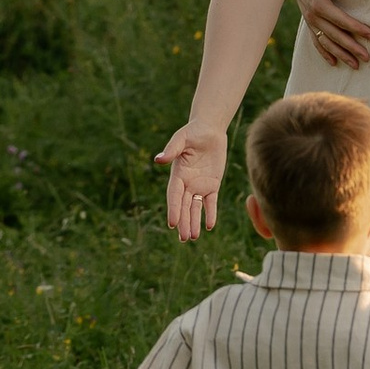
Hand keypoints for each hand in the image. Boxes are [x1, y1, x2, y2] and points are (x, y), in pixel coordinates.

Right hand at [158, 121, 225, 240]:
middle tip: (183, 238)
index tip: (172, 223)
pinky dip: (210, 213)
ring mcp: (199, 185)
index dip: (173, 209)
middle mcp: (186, 183)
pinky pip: (210, 202)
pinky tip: (210, 226)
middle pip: (183, 206)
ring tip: (193, 237)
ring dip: (194, 222)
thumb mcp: (182, 139)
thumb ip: (172, 150)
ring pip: (195, 208)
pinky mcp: (212, 185)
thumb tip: (158, 159)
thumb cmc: (193, 132)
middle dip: (183, 222)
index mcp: (177, 174)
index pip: (174, 195)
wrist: (209, 130)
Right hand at [292, 0, 369, 69]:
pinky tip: (334, 62)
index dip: (357, 28)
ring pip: (326, 42)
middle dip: (352, 47)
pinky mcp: (309, 22)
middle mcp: (313, 16)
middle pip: (335, 36)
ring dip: (341, 54)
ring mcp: (310, 21)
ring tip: (355, 65)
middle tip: (367, 57)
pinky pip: (316, 41)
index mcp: (319, 3)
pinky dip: (324, 52)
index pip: (341, 20)